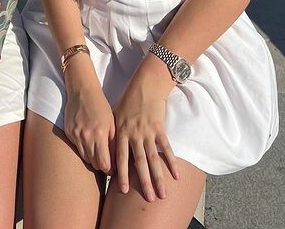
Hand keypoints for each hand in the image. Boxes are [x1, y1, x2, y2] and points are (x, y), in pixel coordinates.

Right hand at [64, 62, 114, 172]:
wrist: (82, 91)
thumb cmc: (100, 106)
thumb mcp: (112, 123)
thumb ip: (114, 143)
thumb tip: (117, 161)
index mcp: (100, 134)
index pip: (104, 164)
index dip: (110, 170)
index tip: (114, 168)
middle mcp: (86, 137)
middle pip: (94, 164)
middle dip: (102, 165)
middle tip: (107, 161)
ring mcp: (76, 136)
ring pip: (85, 158)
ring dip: (93, 159)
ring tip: (98, 153)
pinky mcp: (69, 133)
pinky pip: (77, 149)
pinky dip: (84, 149)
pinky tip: (88, 142)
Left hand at [113, 58, 178, 201]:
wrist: (146, 85)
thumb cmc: (128, 99)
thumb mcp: (115, 114)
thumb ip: (113, 132)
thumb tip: (108, 149)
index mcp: (121, 132)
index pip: (121, 158)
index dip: (121, 175)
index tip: (122, 190)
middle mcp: (134, 135)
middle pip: (140, 163)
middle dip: (144, 183)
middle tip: (148, 199)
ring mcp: (148, 132)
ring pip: (154, 159)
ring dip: (158, 178)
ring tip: (162, 194)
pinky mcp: (160, 128)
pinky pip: (167, 148)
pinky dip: (172, 162)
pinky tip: (176, 176)